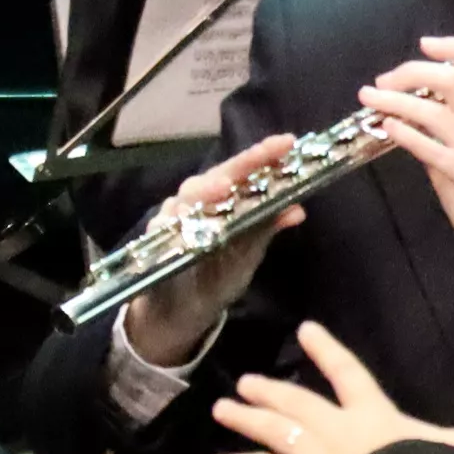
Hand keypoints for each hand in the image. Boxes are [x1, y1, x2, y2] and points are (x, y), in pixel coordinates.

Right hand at [117, 134, 301, 369]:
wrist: (184, 310)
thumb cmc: (216, 273)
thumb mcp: (247, 252)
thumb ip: (266, 228)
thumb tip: (298, 210)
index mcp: (221, 198)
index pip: (243, 173)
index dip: (262, 156)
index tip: (287, 142)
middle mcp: (195, 202)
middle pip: (215, 177)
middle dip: (237, 167)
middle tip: (260, 155)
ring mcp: (171, 221)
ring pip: (186, 198)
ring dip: (204, 191)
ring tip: (224, 187)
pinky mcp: (154, 244)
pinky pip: (165, 231)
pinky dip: (176, 224)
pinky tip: (187, 221)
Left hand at [210, 321, 453, 453]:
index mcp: (376, 416)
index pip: (349, 374)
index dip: (328, 351)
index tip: (307, 330)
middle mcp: (338, 429)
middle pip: (297, 402)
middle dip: (270, 391)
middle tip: (245, 382)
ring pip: (273, 430)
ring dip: (245, 420)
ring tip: (221, 410)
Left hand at [359, 37, 453, 300]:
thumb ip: (439, 144)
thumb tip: (409, 128)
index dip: (453, 48)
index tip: (425, 43)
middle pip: (452, 78)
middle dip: (412, 71)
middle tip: (382, 80)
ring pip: (436, 109)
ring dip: (396, 100)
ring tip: (369, 99)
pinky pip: (434, 149)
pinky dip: (408, 135)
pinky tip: (387, 128)